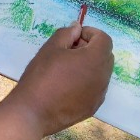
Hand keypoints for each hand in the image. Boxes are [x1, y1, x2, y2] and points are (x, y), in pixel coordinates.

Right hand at [4, 21, 113, 136]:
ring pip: (102, 73)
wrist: (33, 112)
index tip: (74, 37)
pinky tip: (68, 86)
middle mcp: (103, 77)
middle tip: (69, 52)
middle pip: (106, 55)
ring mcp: (100, 94)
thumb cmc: (41, 76)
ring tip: (67, 70)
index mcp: (95, 59)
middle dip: (91, 48)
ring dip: (90, 66)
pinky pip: (97, 88)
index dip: (90, 34)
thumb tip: (77, 28)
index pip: (104, 39)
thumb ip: (67, 34)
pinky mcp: (93, 107)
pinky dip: (88, 82)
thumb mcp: (51, 48)